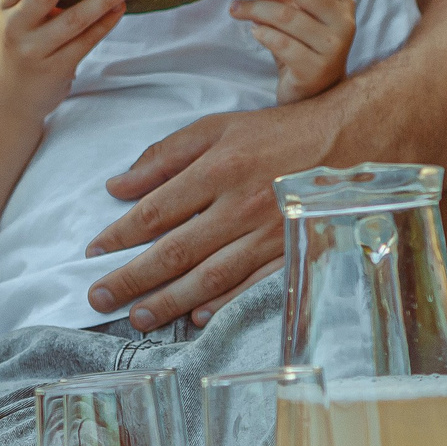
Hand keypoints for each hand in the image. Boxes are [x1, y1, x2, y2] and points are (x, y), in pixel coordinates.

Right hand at [0, 0, 130, 115]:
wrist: (13, 96)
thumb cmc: (24, 43)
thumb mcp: (19, 17)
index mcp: (7, 8)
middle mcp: (16, 28)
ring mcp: (35, 50)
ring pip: (72, 21)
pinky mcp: (56, 68)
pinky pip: (85, 42)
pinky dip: (105, 23)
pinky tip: (120, 8)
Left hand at [83, 101, 338, 328]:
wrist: (352, 140)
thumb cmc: (278, 133)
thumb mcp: (218, 128)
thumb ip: (165, 156)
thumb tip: (118, 186)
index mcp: (219, 168)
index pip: (157, 211)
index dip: (120, 235)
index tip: (94, 253)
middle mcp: (242, 205)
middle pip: (177, 250)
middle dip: (133, 278)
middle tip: (100, 298)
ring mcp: (270, 234)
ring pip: (210, 276)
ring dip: (170, 300)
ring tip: (138, 317)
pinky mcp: (295, 253)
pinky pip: (253, 286)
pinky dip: (224, 304)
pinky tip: (198, 318)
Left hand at [231, 0, 355, 103]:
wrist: (314, 94)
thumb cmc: (303, 47)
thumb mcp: (291, 13)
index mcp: (342, 1)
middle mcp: (344, 21)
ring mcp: (333, 47)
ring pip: (288, 16)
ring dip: (255, 7)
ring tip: (235, 8)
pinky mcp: (316, 69)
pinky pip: (283, 44)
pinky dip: (264, 34)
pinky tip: (254, 32)